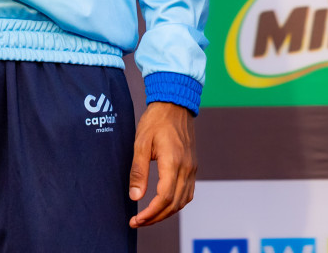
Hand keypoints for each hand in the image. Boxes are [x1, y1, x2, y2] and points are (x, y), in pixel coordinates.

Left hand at [128, 101, 196, 227]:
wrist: (175, 104)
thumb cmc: (156, 121)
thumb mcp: (141, 143)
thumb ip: (138, 171)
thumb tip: (135, 197)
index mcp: (173, 162)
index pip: (164, 197)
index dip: (150, 213)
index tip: (136, 220)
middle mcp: (186, 169)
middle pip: (174, 204)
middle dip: (156, 217)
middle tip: (138, 222)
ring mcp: (192, 169)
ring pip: (183, 201)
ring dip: (166, 213)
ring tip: (149, 217)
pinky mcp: (192, 167)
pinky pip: (188, 192)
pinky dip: (176, 203)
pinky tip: (164, 205)